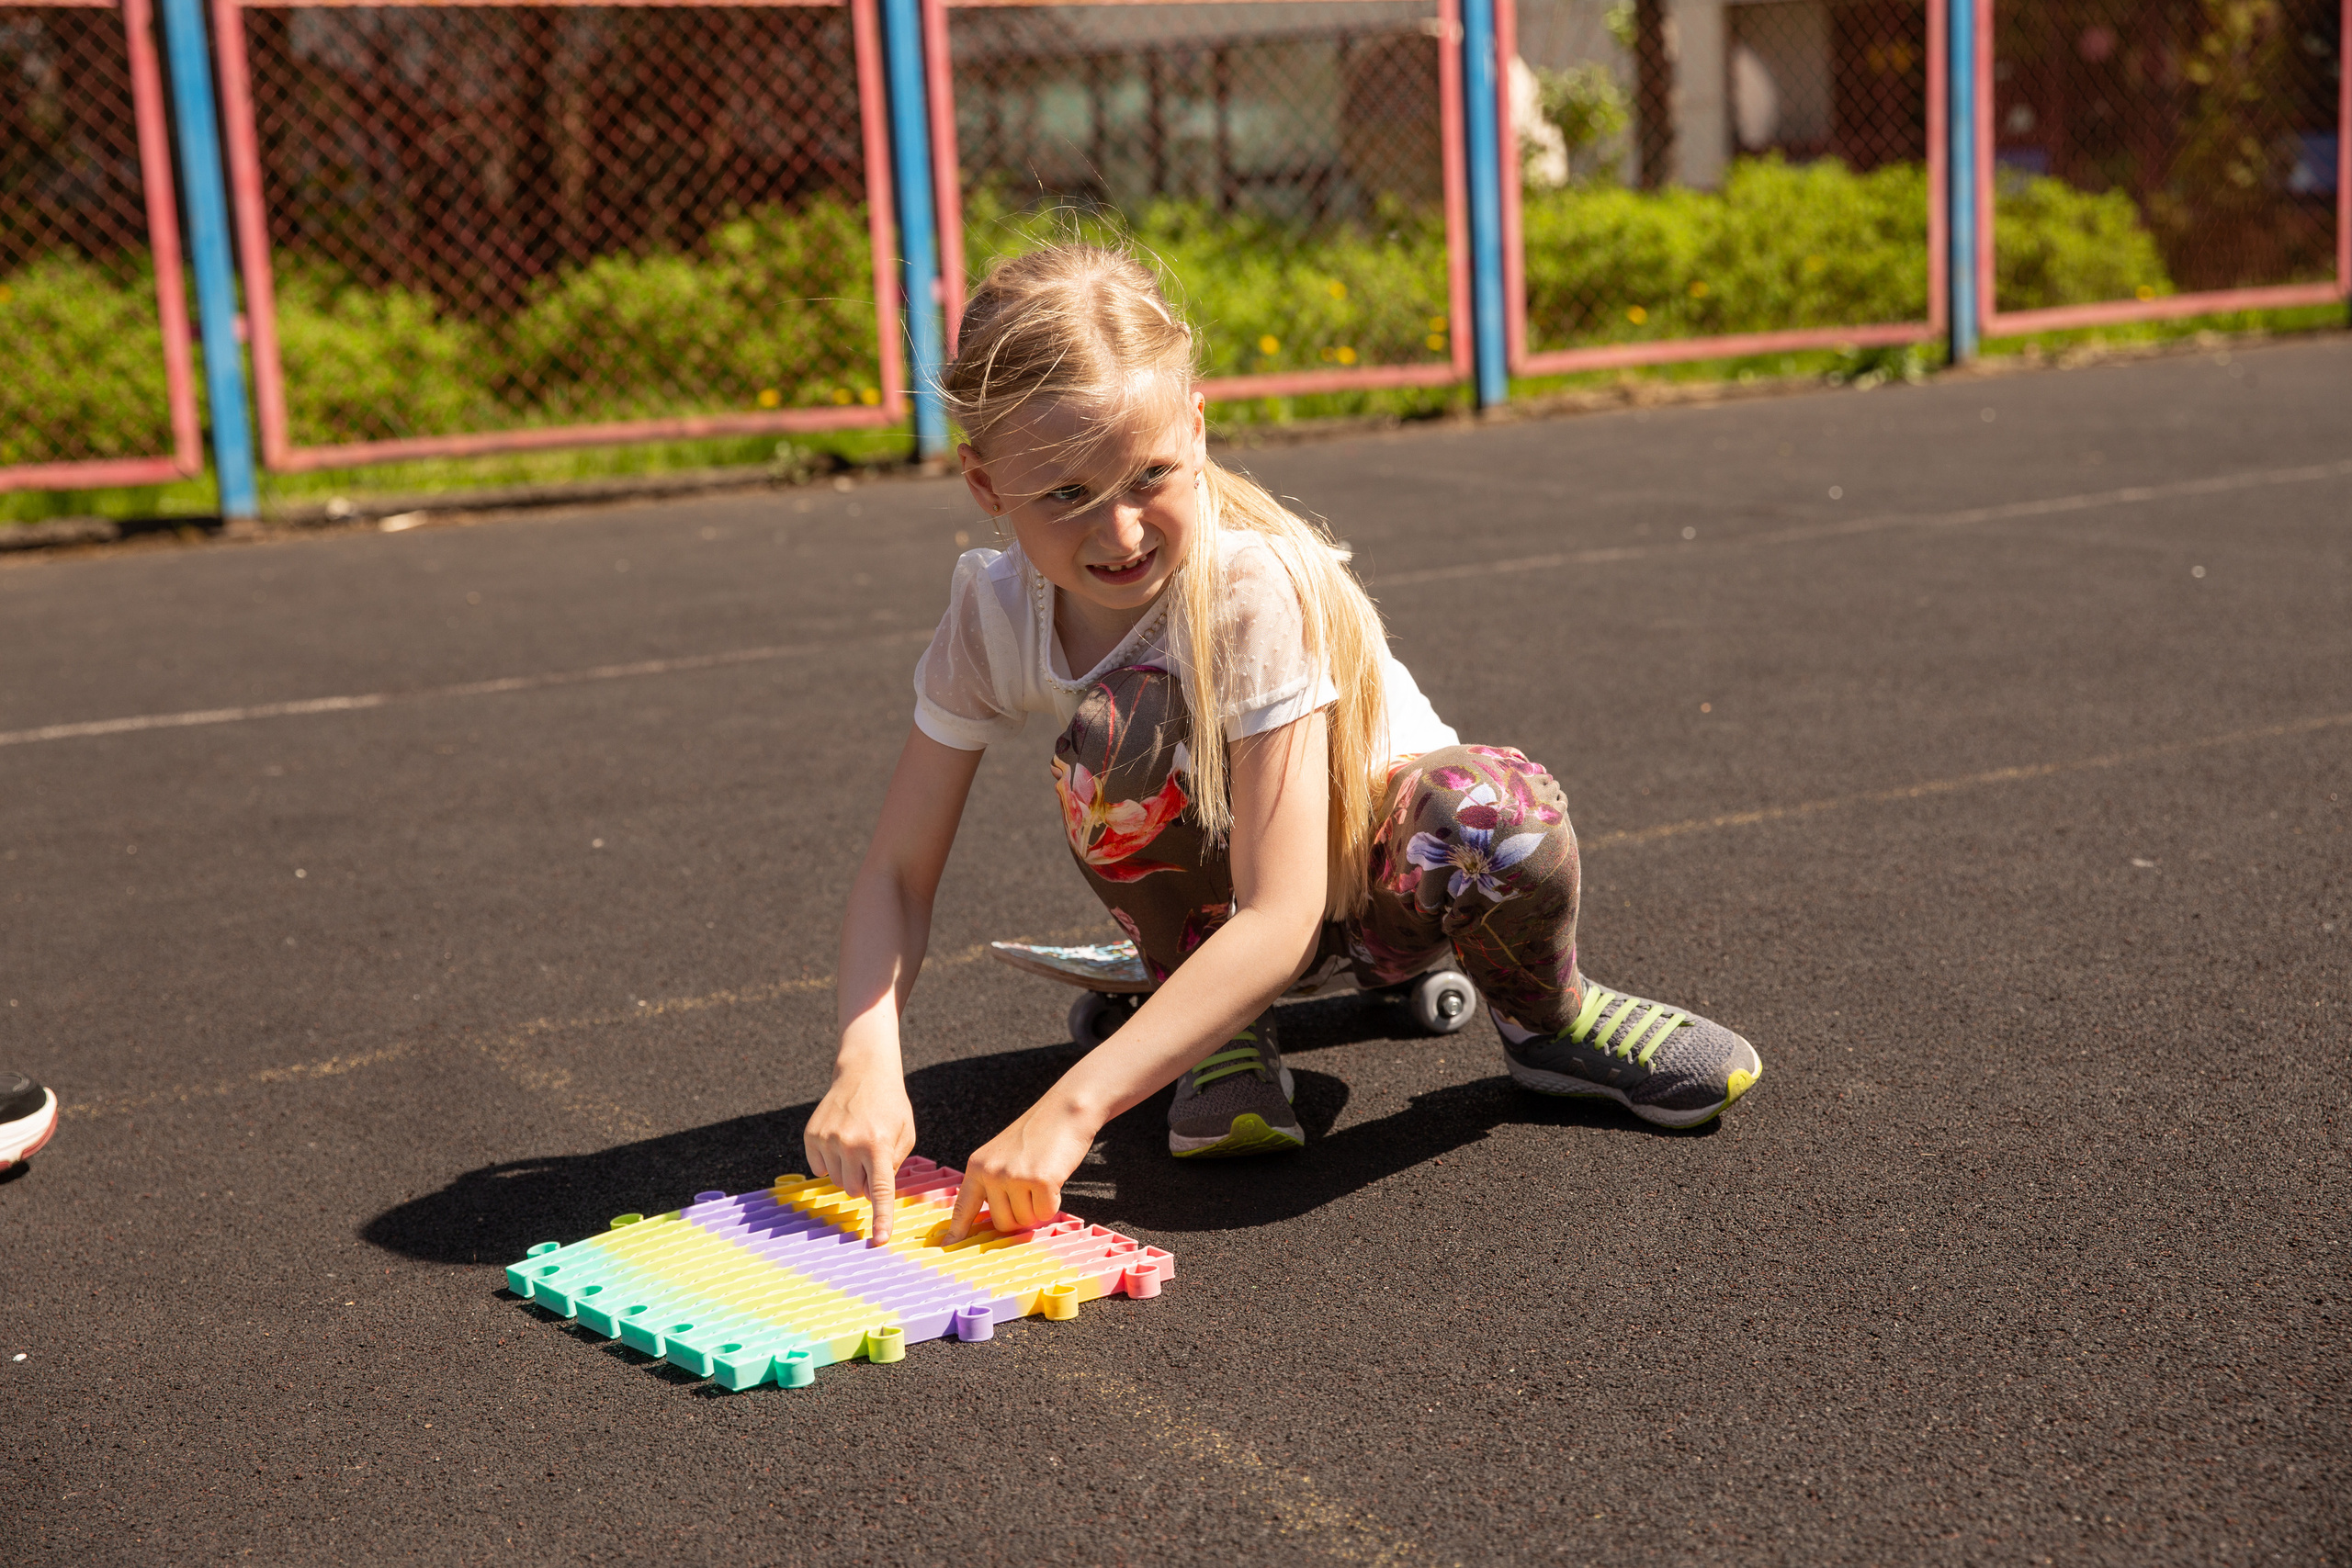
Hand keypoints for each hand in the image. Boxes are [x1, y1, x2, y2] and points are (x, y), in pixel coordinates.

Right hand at [803, 1062, 917, 1245]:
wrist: (863, 1072)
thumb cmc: (890, 1106)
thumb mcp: (905, 1134)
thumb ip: (893, 1167)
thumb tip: (872, 1195)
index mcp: (879, 1145)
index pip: (880, 1190)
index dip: (881, 1218)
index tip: (879, 1241)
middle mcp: (850, 1143)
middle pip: (854, 1191)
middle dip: (864, 1182)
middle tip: (871, 1159)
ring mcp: (827, 1139)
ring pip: (835, 1182)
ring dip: (847, 1172)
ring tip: (857, 1146)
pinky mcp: (811, 1135)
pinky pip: (818, 1169)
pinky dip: (829, 1163)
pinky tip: (840, 1143)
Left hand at [945, 1098, 1100, 1241]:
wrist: (1064, 1111)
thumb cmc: (1038, 1134)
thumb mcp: (1003, 1155)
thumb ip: (994, 1182)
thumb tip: (996, 1220)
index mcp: (978, 1165)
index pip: (963, 1205)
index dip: (957, 1229)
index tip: (948, 1245)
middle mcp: (991, 1172)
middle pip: (1002, 1223)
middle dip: (1020, 1216)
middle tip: (1032, 1192)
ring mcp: (1014, 1176)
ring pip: (1025, 1220)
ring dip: (1038, 1208)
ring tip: (1042, 1179)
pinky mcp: (1040, 1180)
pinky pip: (1046, 1212)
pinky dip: (1054, 1202)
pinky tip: (1055, 1178)